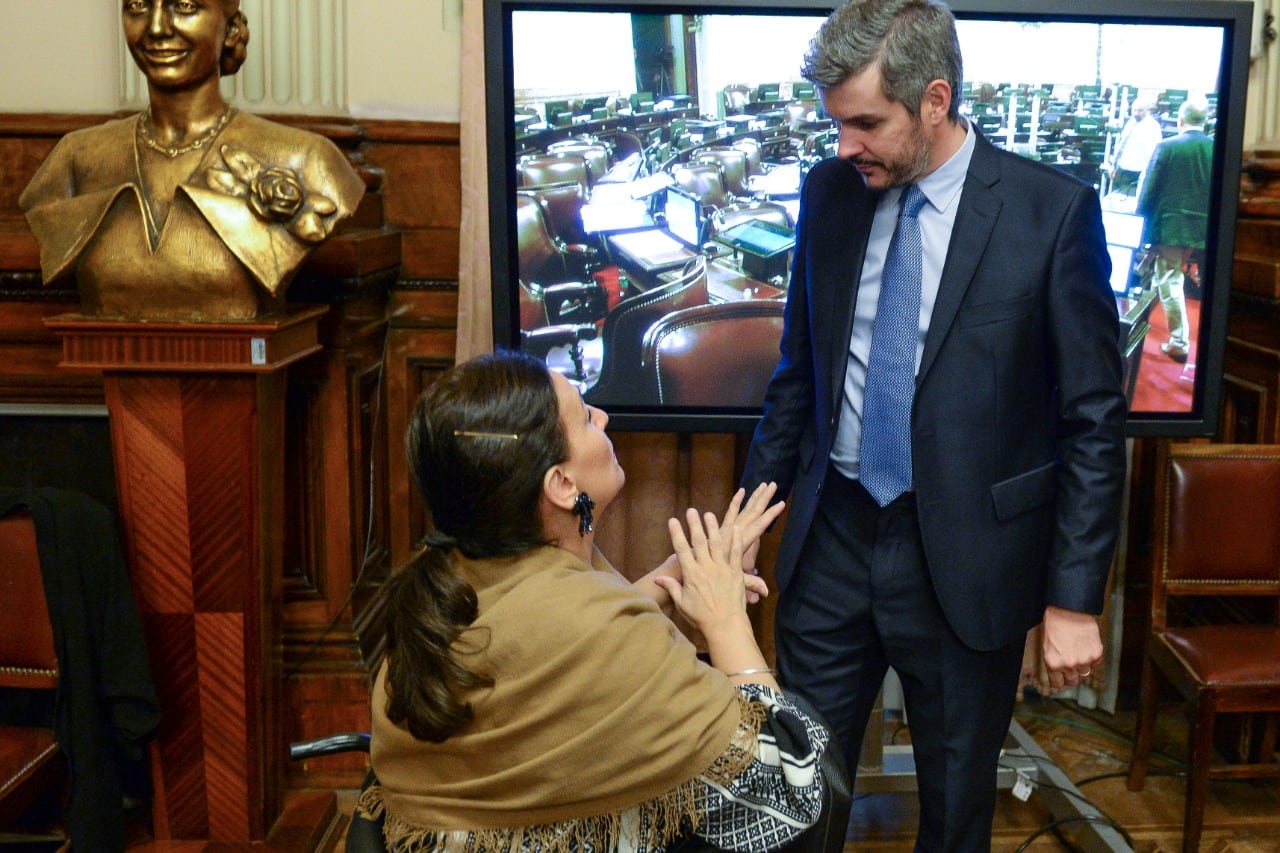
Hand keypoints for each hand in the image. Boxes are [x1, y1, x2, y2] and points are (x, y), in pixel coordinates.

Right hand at [654, 509, 749, 638]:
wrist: (725, 626)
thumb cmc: (702, 617)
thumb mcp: (682, 603)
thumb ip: (671, 588)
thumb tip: (657, 580)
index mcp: (691, 575)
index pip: (681, 550)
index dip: (676, 533)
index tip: (672, 520)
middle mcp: (706, 568)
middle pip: (699, 542)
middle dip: (694, 524)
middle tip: (691, 511)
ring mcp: (722, 569)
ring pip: (716, 543)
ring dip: (712, 528)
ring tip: (709, 514)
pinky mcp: (735, 573)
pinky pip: (736, 553)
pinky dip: (735, 540)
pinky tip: (735, 528)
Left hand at [719, 483, 784, 600]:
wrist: (684, 572)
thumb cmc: (711, 575)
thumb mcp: (734, 581)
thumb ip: (750, 584)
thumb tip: (765, 594)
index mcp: (738, 544)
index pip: (758, 526)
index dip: (770, 515)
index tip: (781, 503)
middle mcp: (733, 533)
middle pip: (751, 513)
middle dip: (763, 499)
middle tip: (773, 484)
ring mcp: (728, 530)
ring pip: (742, 510)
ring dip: (753, 497)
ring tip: (763, 484)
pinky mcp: (722, 530)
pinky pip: (731, 514)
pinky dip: (736, 503)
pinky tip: (742, 492)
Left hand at [1041, 605, 1102, 690]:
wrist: (1068, 609)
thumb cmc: (1055, 625)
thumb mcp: (1048, 647)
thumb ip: (1054, 663)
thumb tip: (1060, 677)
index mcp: (1053, 664)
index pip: (1058, 685)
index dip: (1060, 680)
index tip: (1062, 677)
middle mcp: (1068, 665)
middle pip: (1073, 681)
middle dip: (1072, 675)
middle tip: (1071, 664)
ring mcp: (1084, 661)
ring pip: (1085, 673)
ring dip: (1082, 665)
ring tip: (1077, 650)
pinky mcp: (1096, 654)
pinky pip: (1096, 664)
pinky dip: (1092, 657)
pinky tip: (1086, 645)